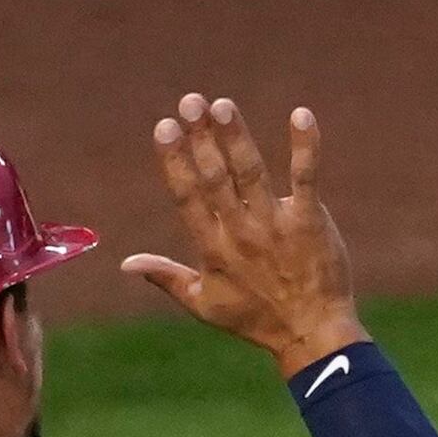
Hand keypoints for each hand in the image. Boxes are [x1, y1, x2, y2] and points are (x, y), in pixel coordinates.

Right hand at [121, 97, 363, 373]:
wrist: (312, 334)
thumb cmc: (256, 320)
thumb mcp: (204, 304)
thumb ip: (166, 276)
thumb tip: (125, 263)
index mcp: (212, 249)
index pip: (187, 198)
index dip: (175, 161)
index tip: (164, 127)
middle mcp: (241, 234)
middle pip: (215, 178)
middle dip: (201, 138)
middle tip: (190, 102)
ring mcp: (276, 225)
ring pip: (251, 173)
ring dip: (236, 137)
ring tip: (223, 106)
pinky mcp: (310, 220)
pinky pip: (305, 177)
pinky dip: (304, 147)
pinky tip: (301, 115)